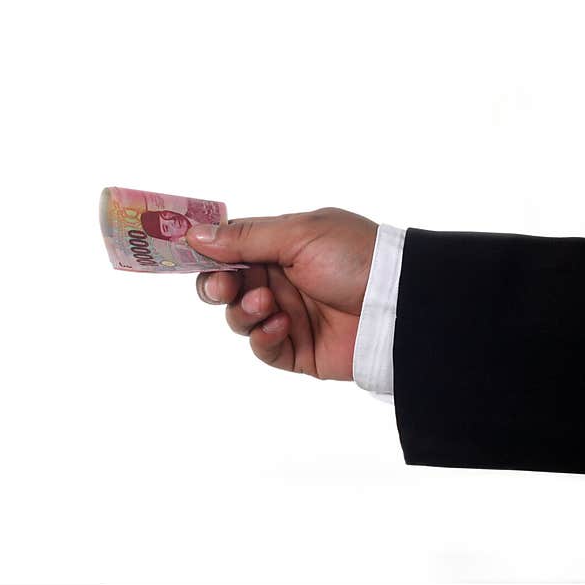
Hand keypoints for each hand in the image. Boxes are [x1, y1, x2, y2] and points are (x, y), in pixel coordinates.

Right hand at [187, 208, 377, 380]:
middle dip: (217, 286)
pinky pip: (262, 347)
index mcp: (280, 247)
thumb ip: (246, 237)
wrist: (398, 304)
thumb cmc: (356, 256)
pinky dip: (262, 337)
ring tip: (266, 304)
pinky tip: (279, 325)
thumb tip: (196, 234)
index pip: (229, 250)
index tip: (186, 256)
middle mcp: (280, 281)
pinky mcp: (297, 350)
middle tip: (226, 286)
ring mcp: (287, 316)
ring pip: (238, 319)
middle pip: (225, 287)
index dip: (207, 255)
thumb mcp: (299, 234)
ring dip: (243, 311)